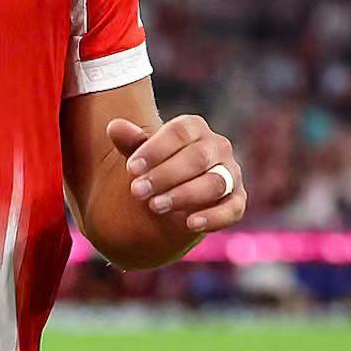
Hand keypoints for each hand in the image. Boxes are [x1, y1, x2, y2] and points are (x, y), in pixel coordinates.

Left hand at [108, 114, 246, 234]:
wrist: (172, 194)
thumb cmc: (156, 166)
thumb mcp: (140, 154)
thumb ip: (129, 142)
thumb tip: (114, 126)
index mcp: (195, 128)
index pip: (179, 132)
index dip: (155, 150)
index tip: (130, 169)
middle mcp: (218, 147)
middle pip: (197, 158)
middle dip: (165, 175)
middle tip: (136, 191)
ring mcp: (231, 174)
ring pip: (214, 183)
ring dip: (184, 195)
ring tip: (154, 207)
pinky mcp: (237, 200)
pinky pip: (233, 209)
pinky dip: (214, 217)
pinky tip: (189, 224)